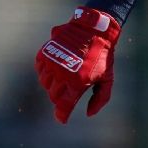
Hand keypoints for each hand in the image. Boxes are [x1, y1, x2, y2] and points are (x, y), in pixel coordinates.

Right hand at [34, 7, 120, 123]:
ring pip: (45, 83)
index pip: (63, 106)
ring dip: (52, 85)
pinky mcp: (45, 52)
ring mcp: (51, 62)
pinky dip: (45, 72)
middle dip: (60, 98)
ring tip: (63, 79)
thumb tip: (88, 113)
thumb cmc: (103, 56)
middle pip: (53, 96)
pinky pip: (39, 69)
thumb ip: (100, 99)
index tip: (62, 119)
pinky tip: (55, 69)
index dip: (61, 115)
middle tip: (68, 92)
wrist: (94, 29)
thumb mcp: (107, 78)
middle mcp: (61, 74)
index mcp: (77, 83)